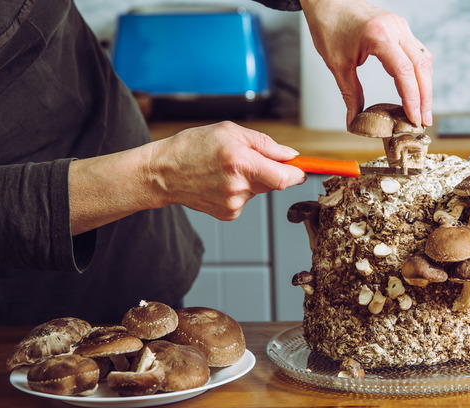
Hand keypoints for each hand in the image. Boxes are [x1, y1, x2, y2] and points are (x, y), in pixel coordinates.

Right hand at [69, 122, 305, 233]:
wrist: (162, 173)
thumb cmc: (193, 147)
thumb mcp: (230, 131)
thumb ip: (265, 144)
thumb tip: (291, 156)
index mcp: (240, 162)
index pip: (284, 178)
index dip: (299, 174)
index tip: (307, 170)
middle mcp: (238, 186)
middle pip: (274, 182)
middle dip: (270, 170)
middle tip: (249, 159)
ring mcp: (233, 204)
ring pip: (259, 190)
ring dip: (252, 179)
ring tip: (226, 169)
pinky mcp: (228, 214)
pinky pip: (247, 199)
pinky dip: (241, 189)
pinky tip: (220, 182)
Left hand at [300, 0, 432, 127]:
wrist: (328, 1)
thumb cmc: (329, 27)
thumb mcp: (337, 64)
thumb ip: (350, 93)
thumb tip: (355, 121)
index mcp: (379, 36)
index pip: (405, 72)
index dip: (412, 99)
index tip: (414, 119)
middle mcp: (396, 29)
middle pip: (421, 67)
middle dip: (425, 97)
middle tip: (424, 122)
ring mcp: (401, 26)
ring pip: (423, 59)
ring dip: (425, 85)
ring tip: (422, 110)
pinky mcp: (400, 27)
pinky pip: (417, 51)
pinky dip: (419, 72)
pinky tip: (417, 89)